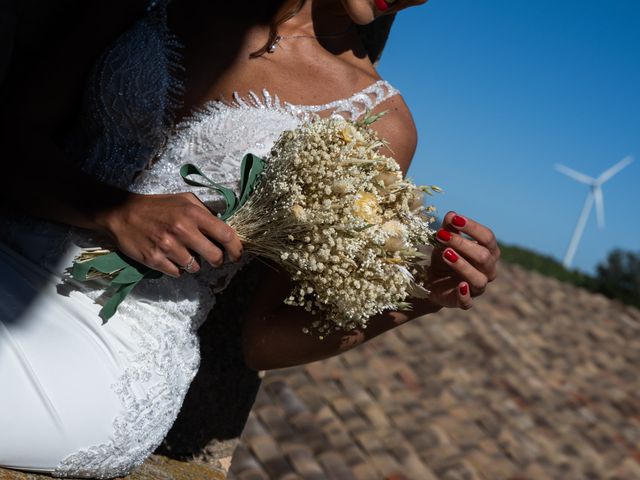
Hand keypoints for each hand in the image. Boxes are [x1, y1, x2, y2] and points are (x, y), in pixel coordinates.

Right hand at [96, 192, 242, 277]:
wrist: (122, 213)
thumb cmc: (158, 207)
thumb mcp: (185, 200)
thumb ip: (206, 213)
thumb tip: (226, 229)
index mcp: (193, 214)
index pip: (226, 234)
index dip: (236, 248)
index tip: (237, 254)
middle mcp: (183, 230)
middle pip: (215, 256)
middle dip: (218, 261)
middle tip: (215, 259)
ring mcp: (168, 247)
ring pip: (196, 267)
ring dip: (195, 264)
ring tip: (185, 253)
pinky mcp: (155, 260)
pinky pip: (177, 273)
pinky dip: (178, 269)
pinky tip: (171, 258)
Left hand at [424, 211, 499, 308]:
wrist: (431, 280)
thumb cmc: (444, 256)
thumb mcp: (444, 241)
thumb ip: (449, 228)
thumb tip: (451, 215)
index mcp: (488, 252)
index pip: (488, 237)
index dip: (472, 227)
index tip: (454, 218)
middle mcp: (488, 270)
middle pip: (484, 256)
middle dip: (462, 244)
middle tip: (441, 235)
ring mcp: (477, 287)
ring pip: (478, 279)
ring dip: (462, 265)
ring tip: (445, 253)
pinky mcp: (464, 302)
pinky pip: (468, 302)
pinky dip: (465, 295)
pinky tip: (459, 286)